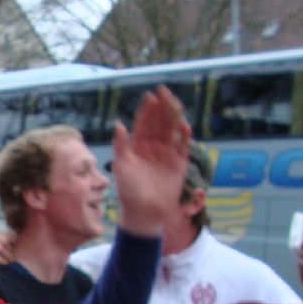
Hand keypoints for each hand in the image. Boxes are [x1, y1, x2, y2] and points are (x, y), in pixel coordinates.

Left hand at [109, 87, 191, 236]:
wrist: (143, 212)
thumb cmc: (128, 190)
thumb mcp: (121, 166)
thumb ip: (120, 145)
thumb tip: (118, 124)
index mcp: (138, 146)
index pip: (143, 123)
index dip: (147, 110)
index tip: (150, 95)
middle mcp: (153, 148)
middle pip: (159, 123)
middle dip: (162, 107)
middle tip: (165, 91)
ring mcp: (166, 155)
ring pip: (172, 131)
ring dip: (174, 117)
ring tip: (175, 103)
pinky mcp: (178, 164)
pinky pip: (183, 147)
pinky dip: (185, 137)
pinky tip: (185, 125)